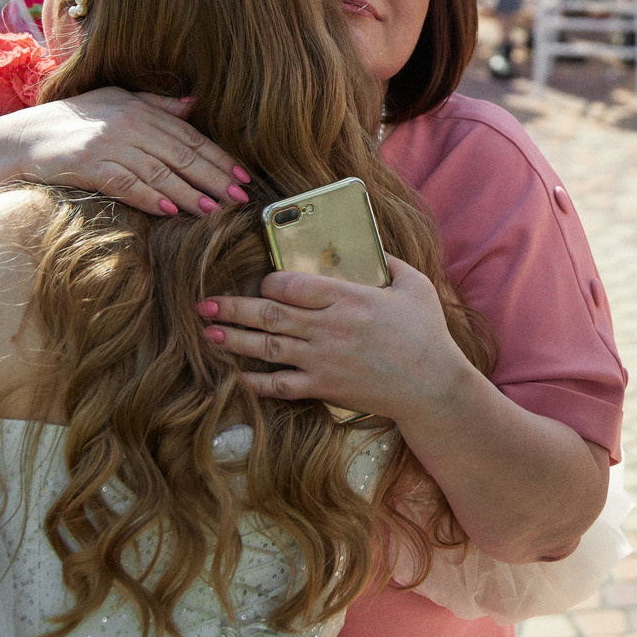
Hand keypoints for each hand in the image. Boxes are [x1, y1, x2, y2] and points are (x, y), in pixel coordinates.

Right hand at [0, 88, 248, 216]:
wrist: (18, 139)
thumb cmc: (71, 122)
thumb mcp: (114, 102)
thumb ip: (155, 105)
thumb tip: (194, 103)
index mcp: (139, 108)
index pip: (188, 136)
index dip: (218, 156)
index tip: (242, 176)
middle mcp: (127, 122)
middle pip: (180, 154)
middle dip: (213, 177)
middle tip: (238, 198)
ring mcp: (107, 142)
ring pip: (158, 170)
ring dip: (188, 192)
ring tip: (213, 210)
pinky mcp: (87, 163)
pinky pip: (125, 183)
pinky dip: (149, 197)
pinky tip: (170, 211)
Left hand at [200, 256, 476, 419]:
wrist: (432, 387)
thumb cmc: (427, 335)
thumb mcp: (415, 286)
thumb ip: (390, 263)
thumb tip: (372, 248)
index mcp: (348, 297)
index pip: (291, 285)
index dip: (269, 282)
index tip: (261, 283)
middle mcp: (328, 327)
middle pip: (269, 314)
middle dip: (232, 307)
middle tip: (203, 303)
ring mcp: (322, 359)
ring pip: (267, 346)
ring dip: (234, 339)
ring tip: (208, 332)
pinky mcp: (324, 387)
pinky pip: (280, 384)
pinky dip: (255, 381)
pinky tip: (236, 375)